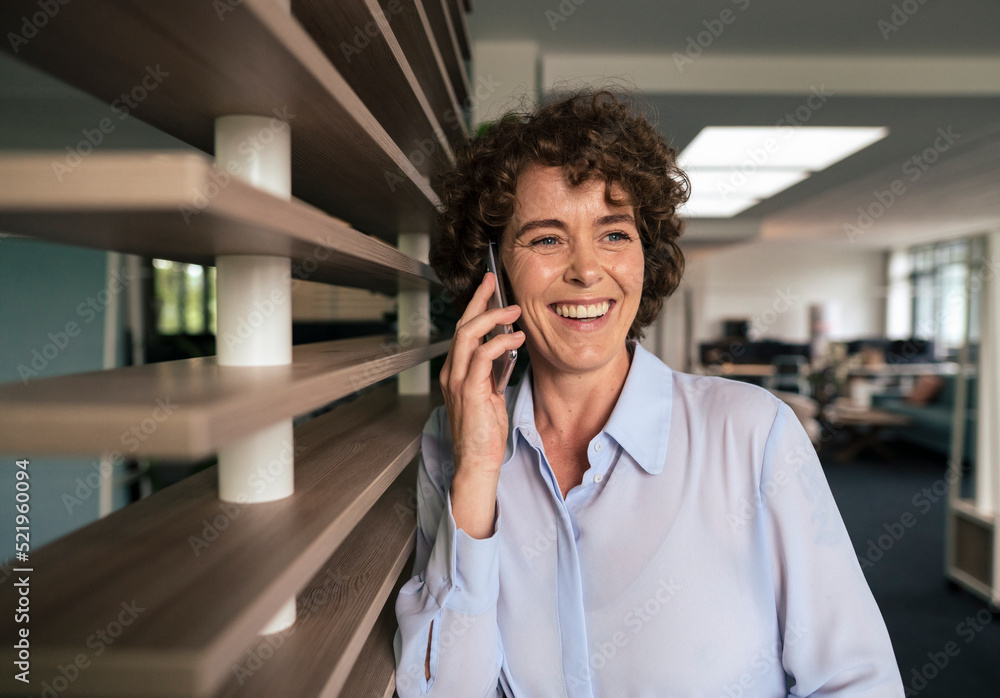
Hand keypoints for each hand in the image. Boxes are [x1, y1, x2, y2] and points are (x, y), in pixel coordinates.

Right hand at [438, 272, 524, 536]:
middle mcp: (452, 372)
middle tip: (494, 281)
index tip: (490, 288)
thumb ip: (493, 373)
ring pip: (468, 336)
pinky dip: (499, 343)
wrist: (477, 462)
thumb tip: (507, 350)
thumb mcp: (490, 395)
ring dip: (492, 318)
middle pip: (462, 325)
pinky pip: (481, 357)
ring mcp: (458, 381)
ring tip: (514, 311)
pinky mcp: (469, 391)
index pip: (463, 331)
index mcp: (456, 372)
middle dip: (479, 300)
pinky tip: (515, 338)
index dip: (475, 306)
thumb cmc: (485, 433)